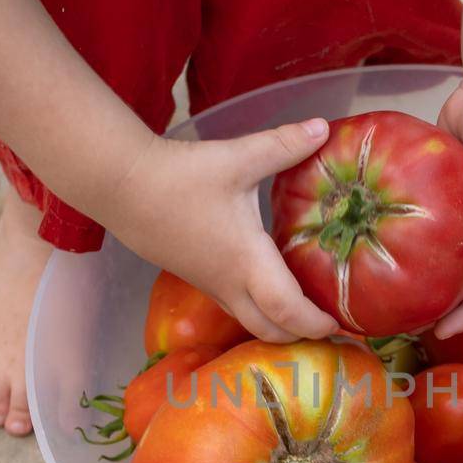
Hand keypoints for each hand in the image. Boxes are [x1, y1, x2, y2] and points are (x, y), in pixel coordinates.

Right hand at [103, 119, 340, 342]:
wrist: (122, 186)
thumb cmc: (181, 176)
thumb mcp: (238, 158)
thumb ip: (283, 145)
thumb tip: (324, 128)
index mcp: (246, 262)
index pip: (287, 311)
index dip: (316, 323)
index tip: (341, 322)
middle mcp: (229, 283)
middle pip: (270, 331)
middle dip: (302, 335)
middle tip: (330, 323)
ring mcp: (210, 285)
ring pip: (250, 321)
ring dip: (279, 324)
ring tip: (307, 309)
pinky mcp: (197, 277)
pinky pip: (234, 306)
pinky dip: (258, 308)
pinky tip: (271, 285)